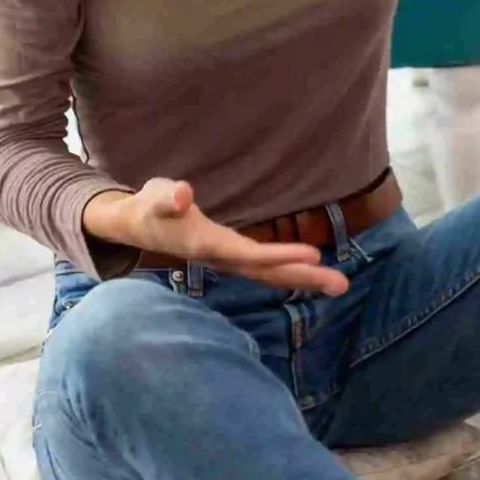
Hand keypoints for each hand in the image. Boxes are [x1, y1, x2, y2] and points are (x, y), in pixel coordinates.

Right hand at [83, 179, 348, 295]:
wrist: (137, 226)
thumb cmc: (150, 206)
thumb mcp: (156, 195)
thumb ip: (168, 197)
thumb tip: (182, 194)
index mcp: (208, 245)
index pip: (250, 253)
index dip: (280, 255)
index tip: (313, 254)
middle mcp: (222, 258)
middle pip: (268, 272)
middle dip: (303, 277)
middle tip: (342, 285)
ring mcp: (228, 260)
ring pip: (270, 274)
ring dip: (303, 278)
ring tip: (339, 284)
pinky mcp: (231, 256)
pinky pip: (266, 268)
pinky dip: (290, 271)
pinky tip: (311, 272)